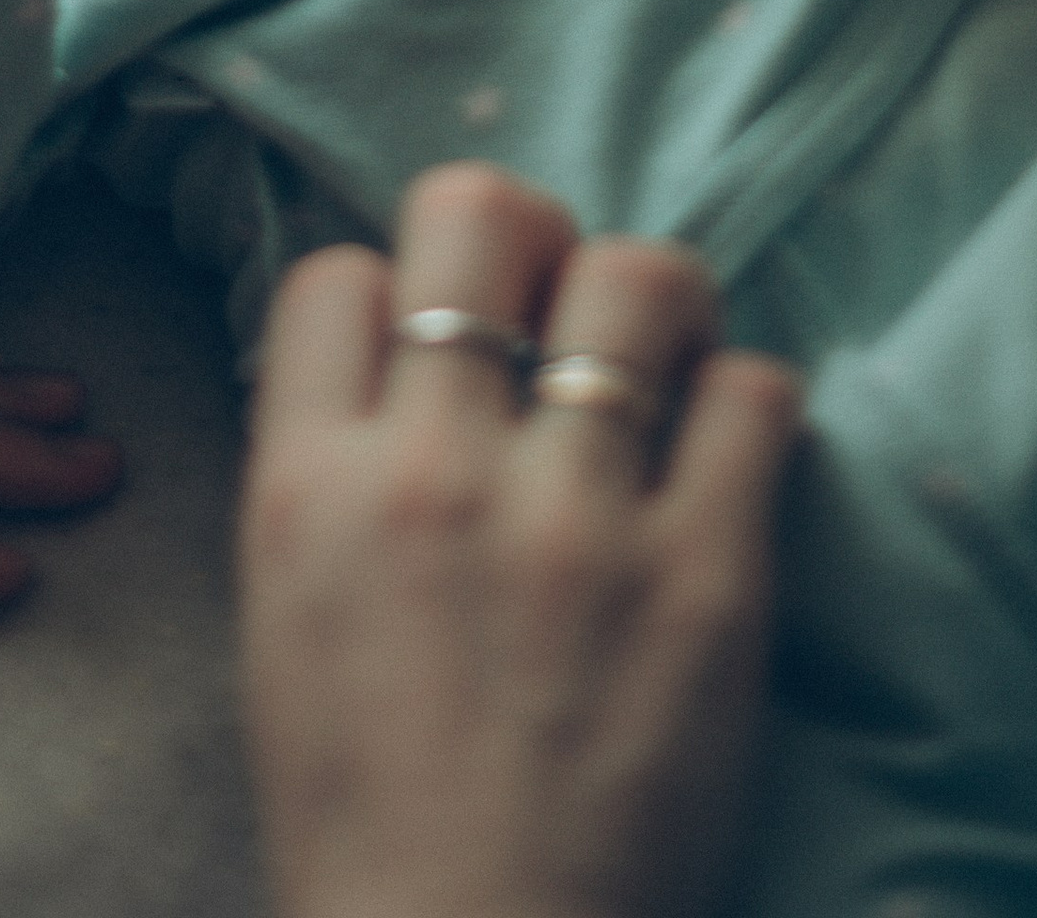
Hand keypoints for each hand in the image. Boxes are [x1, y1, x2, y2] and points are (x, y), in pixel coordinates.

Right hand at [240, 163, 796, 917]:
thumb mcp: (282, 619)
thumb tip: (397, 351)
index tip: (436, 352)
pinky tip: (725, 453)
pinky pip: (754, 393)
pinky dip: (746, 404)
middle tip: (557, 308)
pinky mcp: (707, 579)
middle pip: (483, 217)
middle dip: (526, 241)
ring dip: (653, 305)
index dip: (397, 295)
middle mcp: (436, 474)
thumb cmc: (368, 819)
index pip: (343, 273)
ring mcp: (577, 520)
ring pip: (637, 277)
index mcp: (309, 489)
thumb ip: (331, 469)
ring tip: (660, 363)